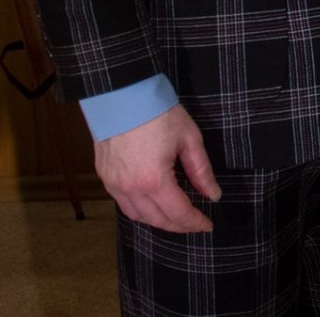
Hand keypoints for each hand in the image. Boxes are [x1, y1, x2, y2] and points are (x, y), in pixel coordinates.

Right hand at [93, 103, 220, 232]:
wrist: (122, 94)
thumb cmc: (158, 113)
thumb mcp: (189, 139)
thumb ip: (201, 171)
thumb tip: (213, 194)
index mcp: (154, 180)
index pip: (178, 213)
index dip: (195, 222)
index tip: (208, 225)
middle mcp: (130, 188)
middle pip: (157, 220)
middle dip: (178, 225)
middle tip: (194, 223)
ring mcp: (114, 184)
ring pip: (137, 216)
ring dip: (158, 221)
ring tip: (175, 217)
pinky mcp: (105, 176)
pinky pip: (122, 203)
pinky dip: (139, 210)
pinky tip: (151, 204)